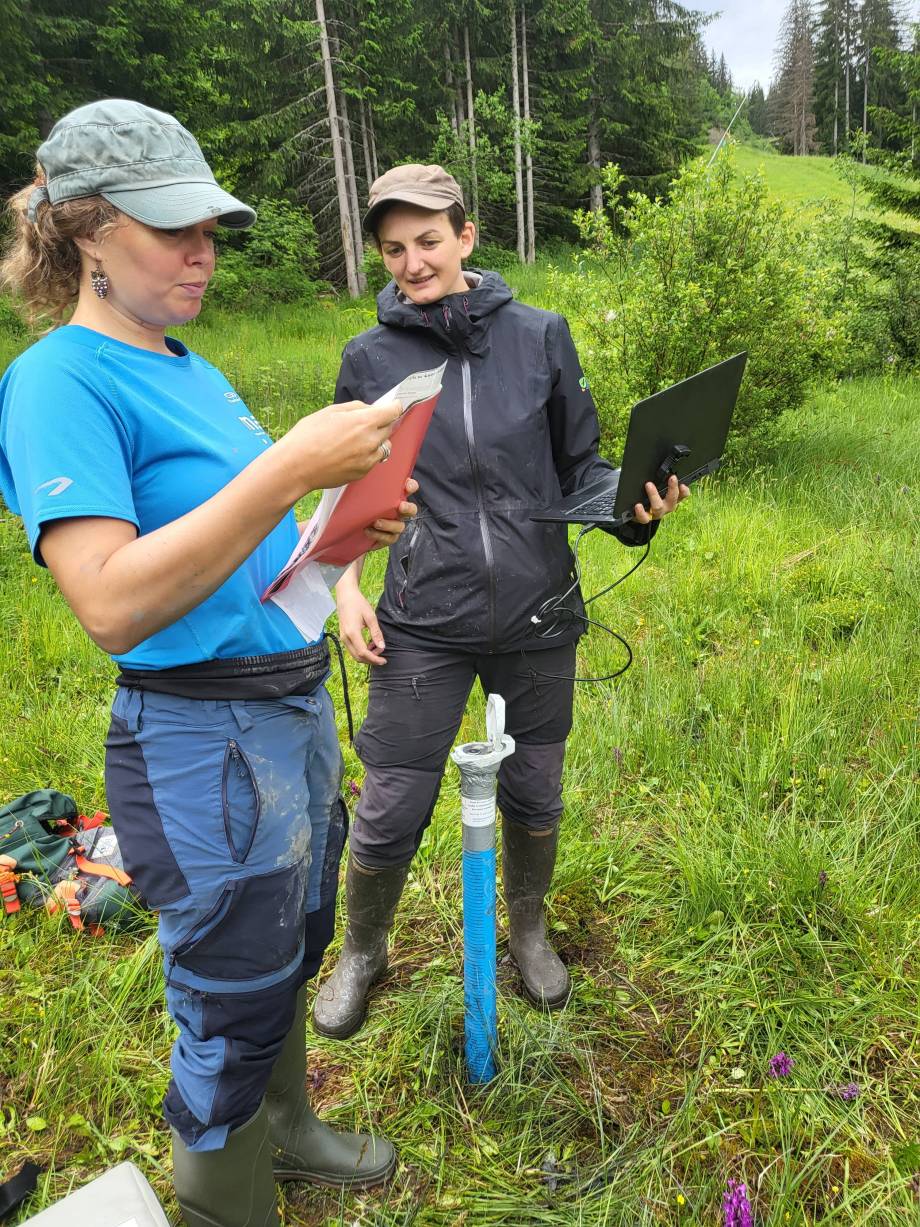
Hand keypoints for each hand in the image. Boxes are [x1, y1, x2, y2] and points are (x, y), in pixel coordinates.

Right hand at [280, 399, 401, 491]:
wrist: (297, 466)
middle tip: (364, 423)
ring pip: (384, 446)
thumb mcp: (331, 411)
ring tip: (356, 440)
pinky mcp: (363, 472)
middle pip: (389, 428)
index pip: (393, 411)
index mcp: (364, 421)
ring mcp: (369, 459)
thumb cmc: (308, 436)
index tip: (391, 406)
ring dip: (376, 441)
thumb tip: (370, 409)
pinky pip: (374, 460)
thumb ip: (356, 408)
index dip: (393, 407)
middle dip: (381, 423)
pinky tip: (350, 453)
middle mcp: (371, 441)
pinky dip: (368, 455)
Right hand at [337, 586, 386, 665]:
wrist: (345, 596)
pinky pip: (353, 649)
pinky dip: (362, 650)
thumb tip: (382, 647)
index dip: (374, 659)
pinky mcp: (344, 636)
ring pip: (355, 654)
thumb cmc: (358, 604)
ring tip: (377, 647)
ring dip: (367, 655)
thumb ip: (376, 633)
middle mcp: (345, 638)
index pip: (363, 653)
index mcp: (352, 633)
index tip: (384, 660)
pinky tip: (370, 643)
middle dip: (371, 659)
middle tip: (382, 656)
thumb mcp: (370, 617)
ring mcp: (343, 638)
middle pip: (358, 657)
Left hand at [365, 477, 418, 549]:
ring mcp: (394, 525)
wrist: (350, 526)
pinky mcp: (388, 537)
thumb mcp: (360, 491)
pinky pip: (390, 538)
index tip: (407, 485)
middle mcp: (398, 510)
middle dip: (408, 508)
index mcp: (394, 496)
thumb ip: (364, 482)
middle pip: (411, 509)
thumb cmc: (358, 505)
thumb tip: (360, 471)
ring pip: (400, 526)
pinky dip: (379, 535)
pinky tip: (368, 531)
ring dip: (389, 525)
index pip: (409, 488)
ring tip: (376, 522)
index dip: (411, 486)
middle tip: (400, 507)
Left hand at [633, 473, 689, 524]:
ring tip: (649, 484)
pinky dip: (641, 512)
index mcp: (671, 499)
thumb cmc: (650, 498)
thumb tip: (664, 466)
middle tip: (672, 477)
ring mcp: (656, 514)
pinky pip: (644, 518)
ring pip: (658, 507)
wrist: (639, 512)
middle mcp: (666, 507)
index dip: (684, 491)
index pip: (682, 495)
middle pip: (672, 500)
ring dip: (654, 495)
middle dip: (673, 488)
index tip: (682, 483)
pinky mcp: (645, 519)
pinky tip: (638, 505)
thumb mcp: (659, 488)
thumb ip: (662, 481)